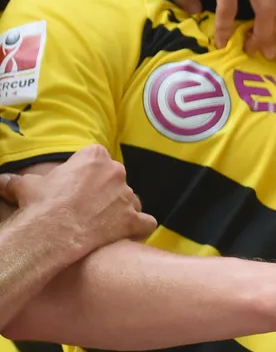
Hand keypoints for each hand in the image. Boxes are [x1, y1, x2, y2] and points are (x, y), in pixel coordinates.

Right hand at [0, 145, 156, 258]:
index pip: (96, 159)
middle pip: (115, 179)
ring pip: (130, 200)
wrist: (51, 232)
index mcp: (95, 156)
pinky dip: (139, 229)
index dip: (85, 174)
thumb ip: (18, 180)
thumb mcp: (26, 186)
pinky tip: (127, 235)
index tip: (74, 187)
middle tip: (85, 208)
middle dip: (104, 191)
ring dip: (120, 210)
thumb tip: (2, 179)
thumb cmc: (40, 205)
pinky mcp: (134, 219)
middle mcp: (117, 172)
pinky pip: (145, 222)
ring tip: (101, 224)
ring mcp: (127, 196)